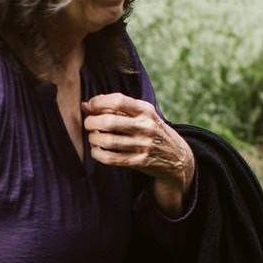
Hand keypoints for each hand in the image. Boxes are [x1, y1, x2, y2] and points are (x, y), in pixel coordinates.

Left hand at [83, 93, 195, 215]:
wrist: (177, 156)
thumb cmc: (151, 130)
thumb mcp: (142, 114)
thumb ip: (116, 108)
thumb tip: (85, 104)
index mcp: (146, 110)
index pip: (118, 101)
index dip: (98, 103)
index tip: (90, 107)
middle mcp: (146, 127)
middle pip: (108, 122)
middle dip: (91, 122)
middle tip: (89, 124)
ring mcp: (143, 145)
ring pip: (107, 141)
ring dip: (93, 139)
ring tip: (93, 137)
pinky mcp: (140, 162)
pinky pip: (110, 158)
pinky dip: (97, 154)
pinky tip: (97, 150)